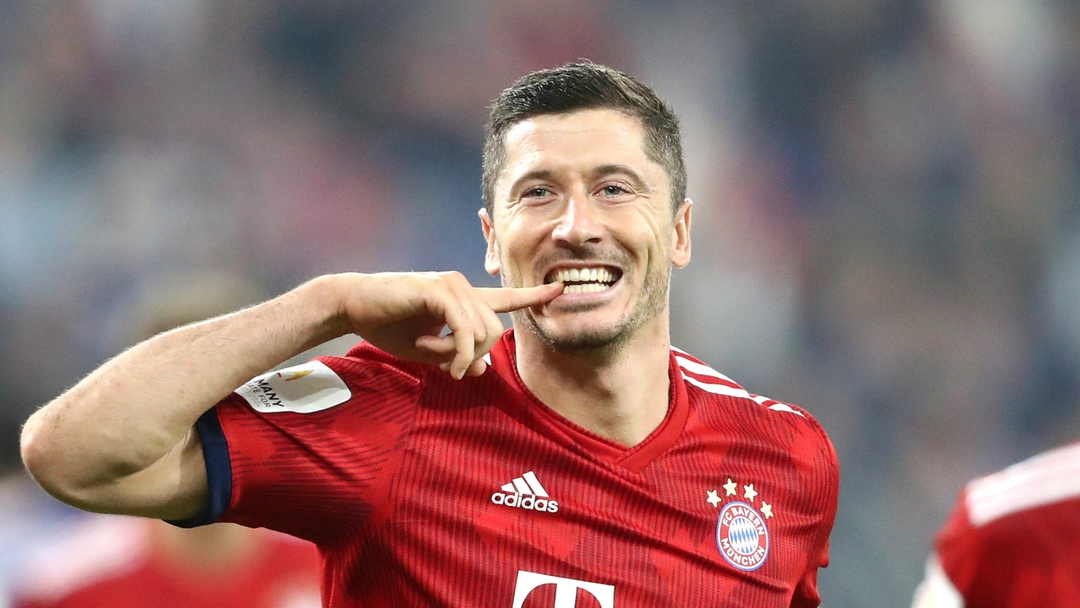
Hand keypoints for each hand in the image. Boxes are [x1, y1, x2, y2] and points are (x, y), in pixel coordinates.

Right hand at [336, 272, 562, 377]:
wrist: (353, 306)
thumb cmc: (387, 326)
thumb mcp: (427, 350)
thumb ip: (455, 357)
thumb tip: (481, 370)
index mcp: (464, 300)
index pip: (507, 299)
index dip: (534, 297)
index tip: (561, 289)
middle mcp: (463, 288)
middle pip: (495, 330)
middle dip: (474, 355)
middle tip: (446, 365)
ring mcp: (452, 285)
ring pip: (481, 331)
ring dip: (457, 353)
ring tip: (429, 350)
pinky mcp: (439, 290)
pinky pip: (463, 328)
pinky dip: (454, 349)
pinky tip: (433, 351)